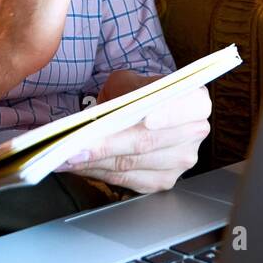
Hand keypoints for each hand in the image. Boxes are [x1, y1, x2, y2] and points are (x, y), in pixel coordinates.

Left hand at [55, 82, 211, 193]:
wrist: (141, 110)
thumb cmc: (136, 92)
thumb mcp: (130, 81)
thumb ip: (123, 95)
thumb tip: (104, 117)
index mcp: (196, 101)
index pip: (182, 109)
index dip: (161, 115)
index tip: (137, 121)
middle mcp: (195, 133)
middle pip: (147, 142)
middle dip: (106, 146)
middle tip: (74, 147)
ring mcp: (182, 161)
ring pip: (132, 164)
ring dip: (95, 162)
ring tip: (65, 157)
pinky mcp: (164, 181)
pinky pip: (127, 180)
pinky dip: (98, 173)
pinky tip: (78, 166)